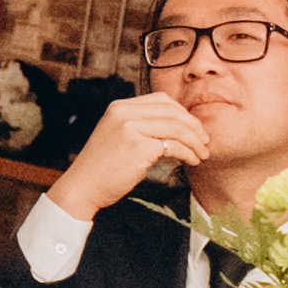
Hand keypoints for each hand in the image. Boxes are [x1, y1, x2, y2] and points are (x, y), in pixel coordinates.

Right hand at [54, 89, 212, 217]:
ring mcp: (131, 128)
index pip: (161, 100)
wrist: (82, 187)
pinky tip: (192, 161)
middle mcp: (124, 112)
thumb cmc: (102, 167)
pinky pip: (174, 146)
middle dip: (194, 126)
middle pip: (173, 112)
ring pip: (177, 128)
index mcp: (119, 107)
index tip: (193, 129)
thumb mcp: (116, 136)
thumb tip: (175, 128)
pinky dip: (188, 153)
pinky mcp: (138, 146)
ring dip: (195, 142)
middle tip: (205, 141)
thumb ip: (139, 126)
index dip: (182, 113)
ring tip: (202, 154)